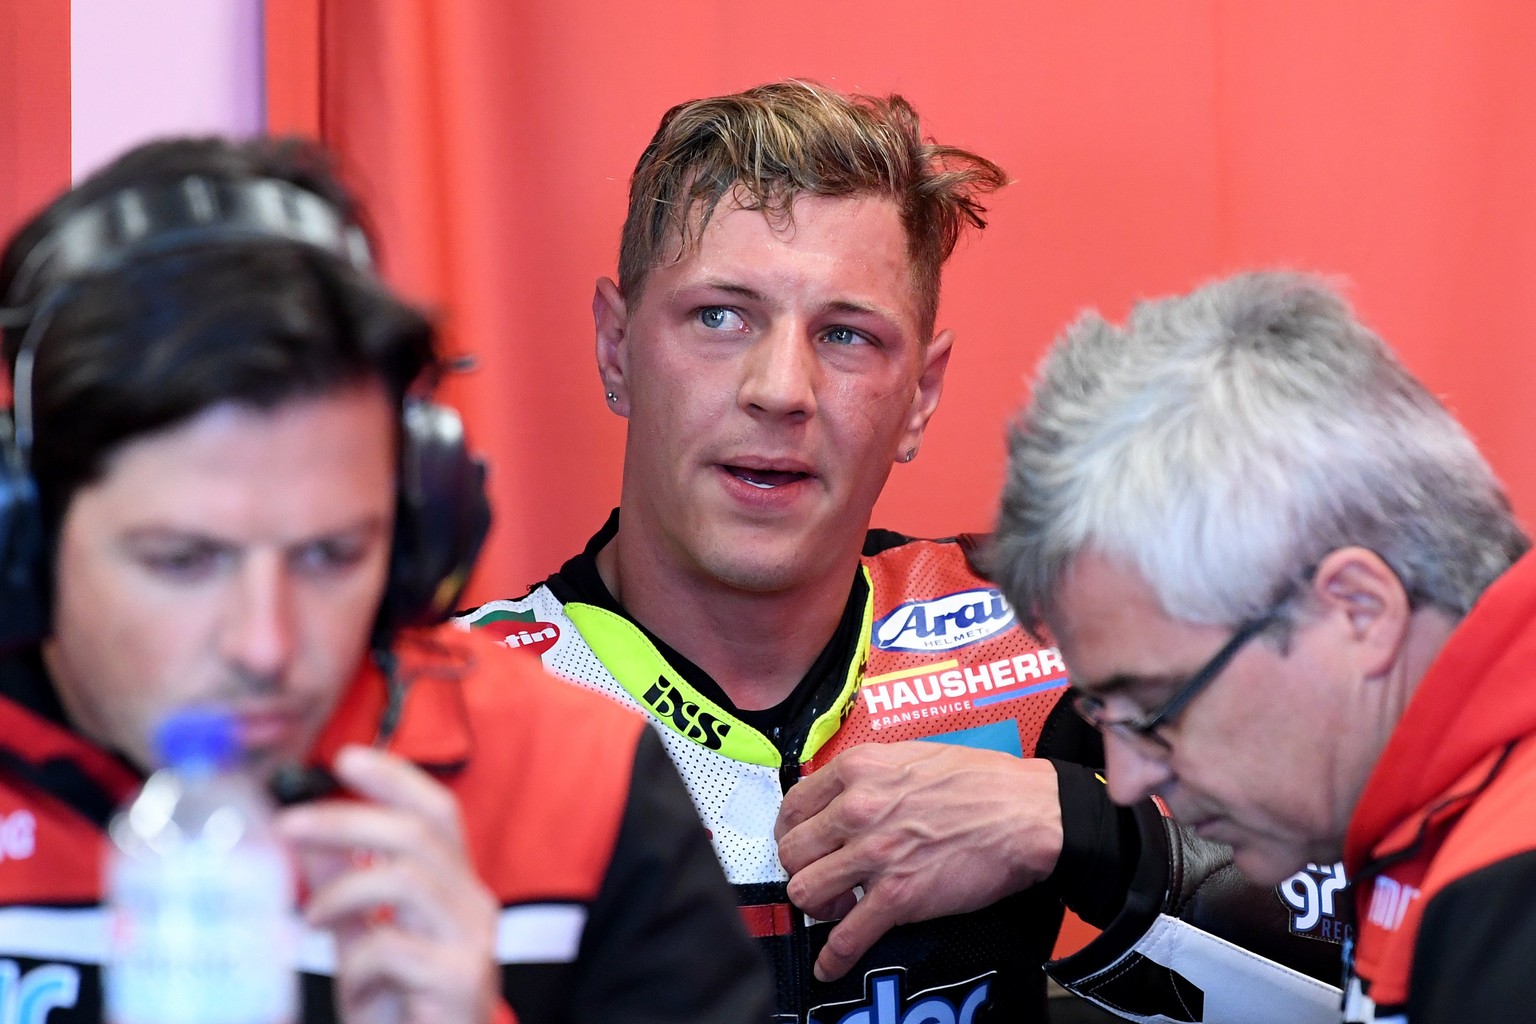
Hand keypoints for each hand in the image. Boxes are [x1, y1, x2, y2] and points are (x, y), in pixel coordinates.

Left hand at [276, 745, 498, 1023]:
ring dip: (343, 890)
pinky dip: (358, 960)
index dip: (395, 779)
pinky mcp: (460, 979)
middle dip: (346, 820)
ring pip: (408, 878)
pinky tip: (351, 985)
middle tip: (289, 824)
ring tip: (310, 917)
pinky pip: (396, 947)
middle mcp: (474, 905)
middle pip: (417, 833)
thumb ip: (347, 891)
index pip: (437, 812)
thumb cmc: (403, 1010)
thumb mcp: (364, 942)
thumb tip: (313, 840)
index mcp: (457, 888)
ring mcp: (472, 941)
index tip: (345, 757)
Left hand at [774, 742, 1062, 981]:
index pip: (793, 804)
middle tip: (822, 874)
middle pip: (791, 850)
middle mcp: (858, 808)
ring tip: (837, 907)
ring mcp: (876, 854)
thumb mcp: (913, 755)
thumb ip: (871, 775)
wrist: (1030, 813)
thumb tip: (845, 794)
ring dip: (817, 906)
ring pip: (805, 891)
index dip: (792, 830)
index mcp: (860, 769)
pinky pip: (846, 936)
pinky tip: (830, 964)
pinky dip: (833, 957)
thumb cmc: (985, 782)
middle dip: (802, 868)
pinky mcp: (899, 897)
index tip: (802, 842)